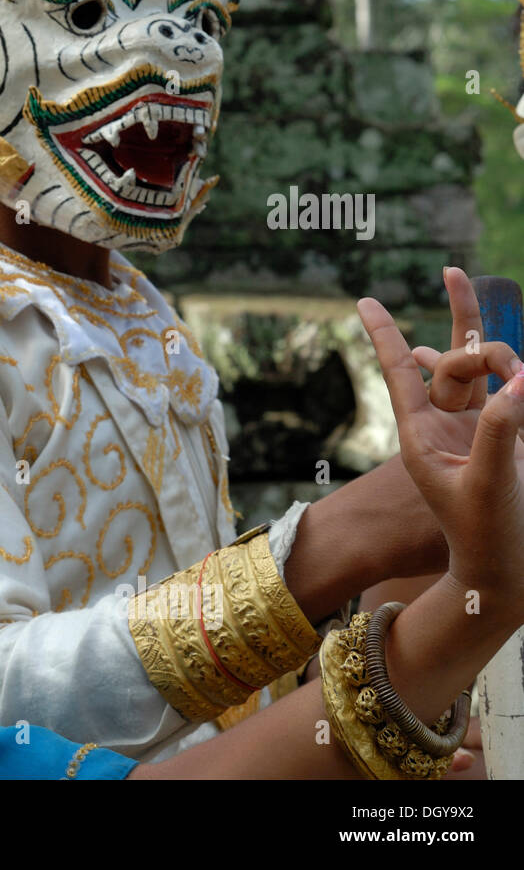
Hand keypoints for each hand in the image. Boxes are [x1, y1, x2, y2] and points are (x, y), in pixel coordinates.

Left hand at [356, 292, 523, 620]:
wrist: (508, 572)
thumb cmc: (487, 536)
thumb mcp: (489, 483)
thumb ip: (500, 431)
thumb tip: (520, 382)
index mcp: (421, 436)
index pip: (401, 372)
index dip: (385, 335)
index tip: (364, 299)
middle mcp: (443, 426)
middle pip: (455, 363)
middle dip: (481, 349)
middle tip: (516, 371)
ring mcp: (475, 430)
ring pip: (485, 373)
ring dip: (504, 363)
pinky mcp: (505, 437)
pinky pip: (508, 394)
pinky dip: (517, 384)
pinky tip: (523, 383)